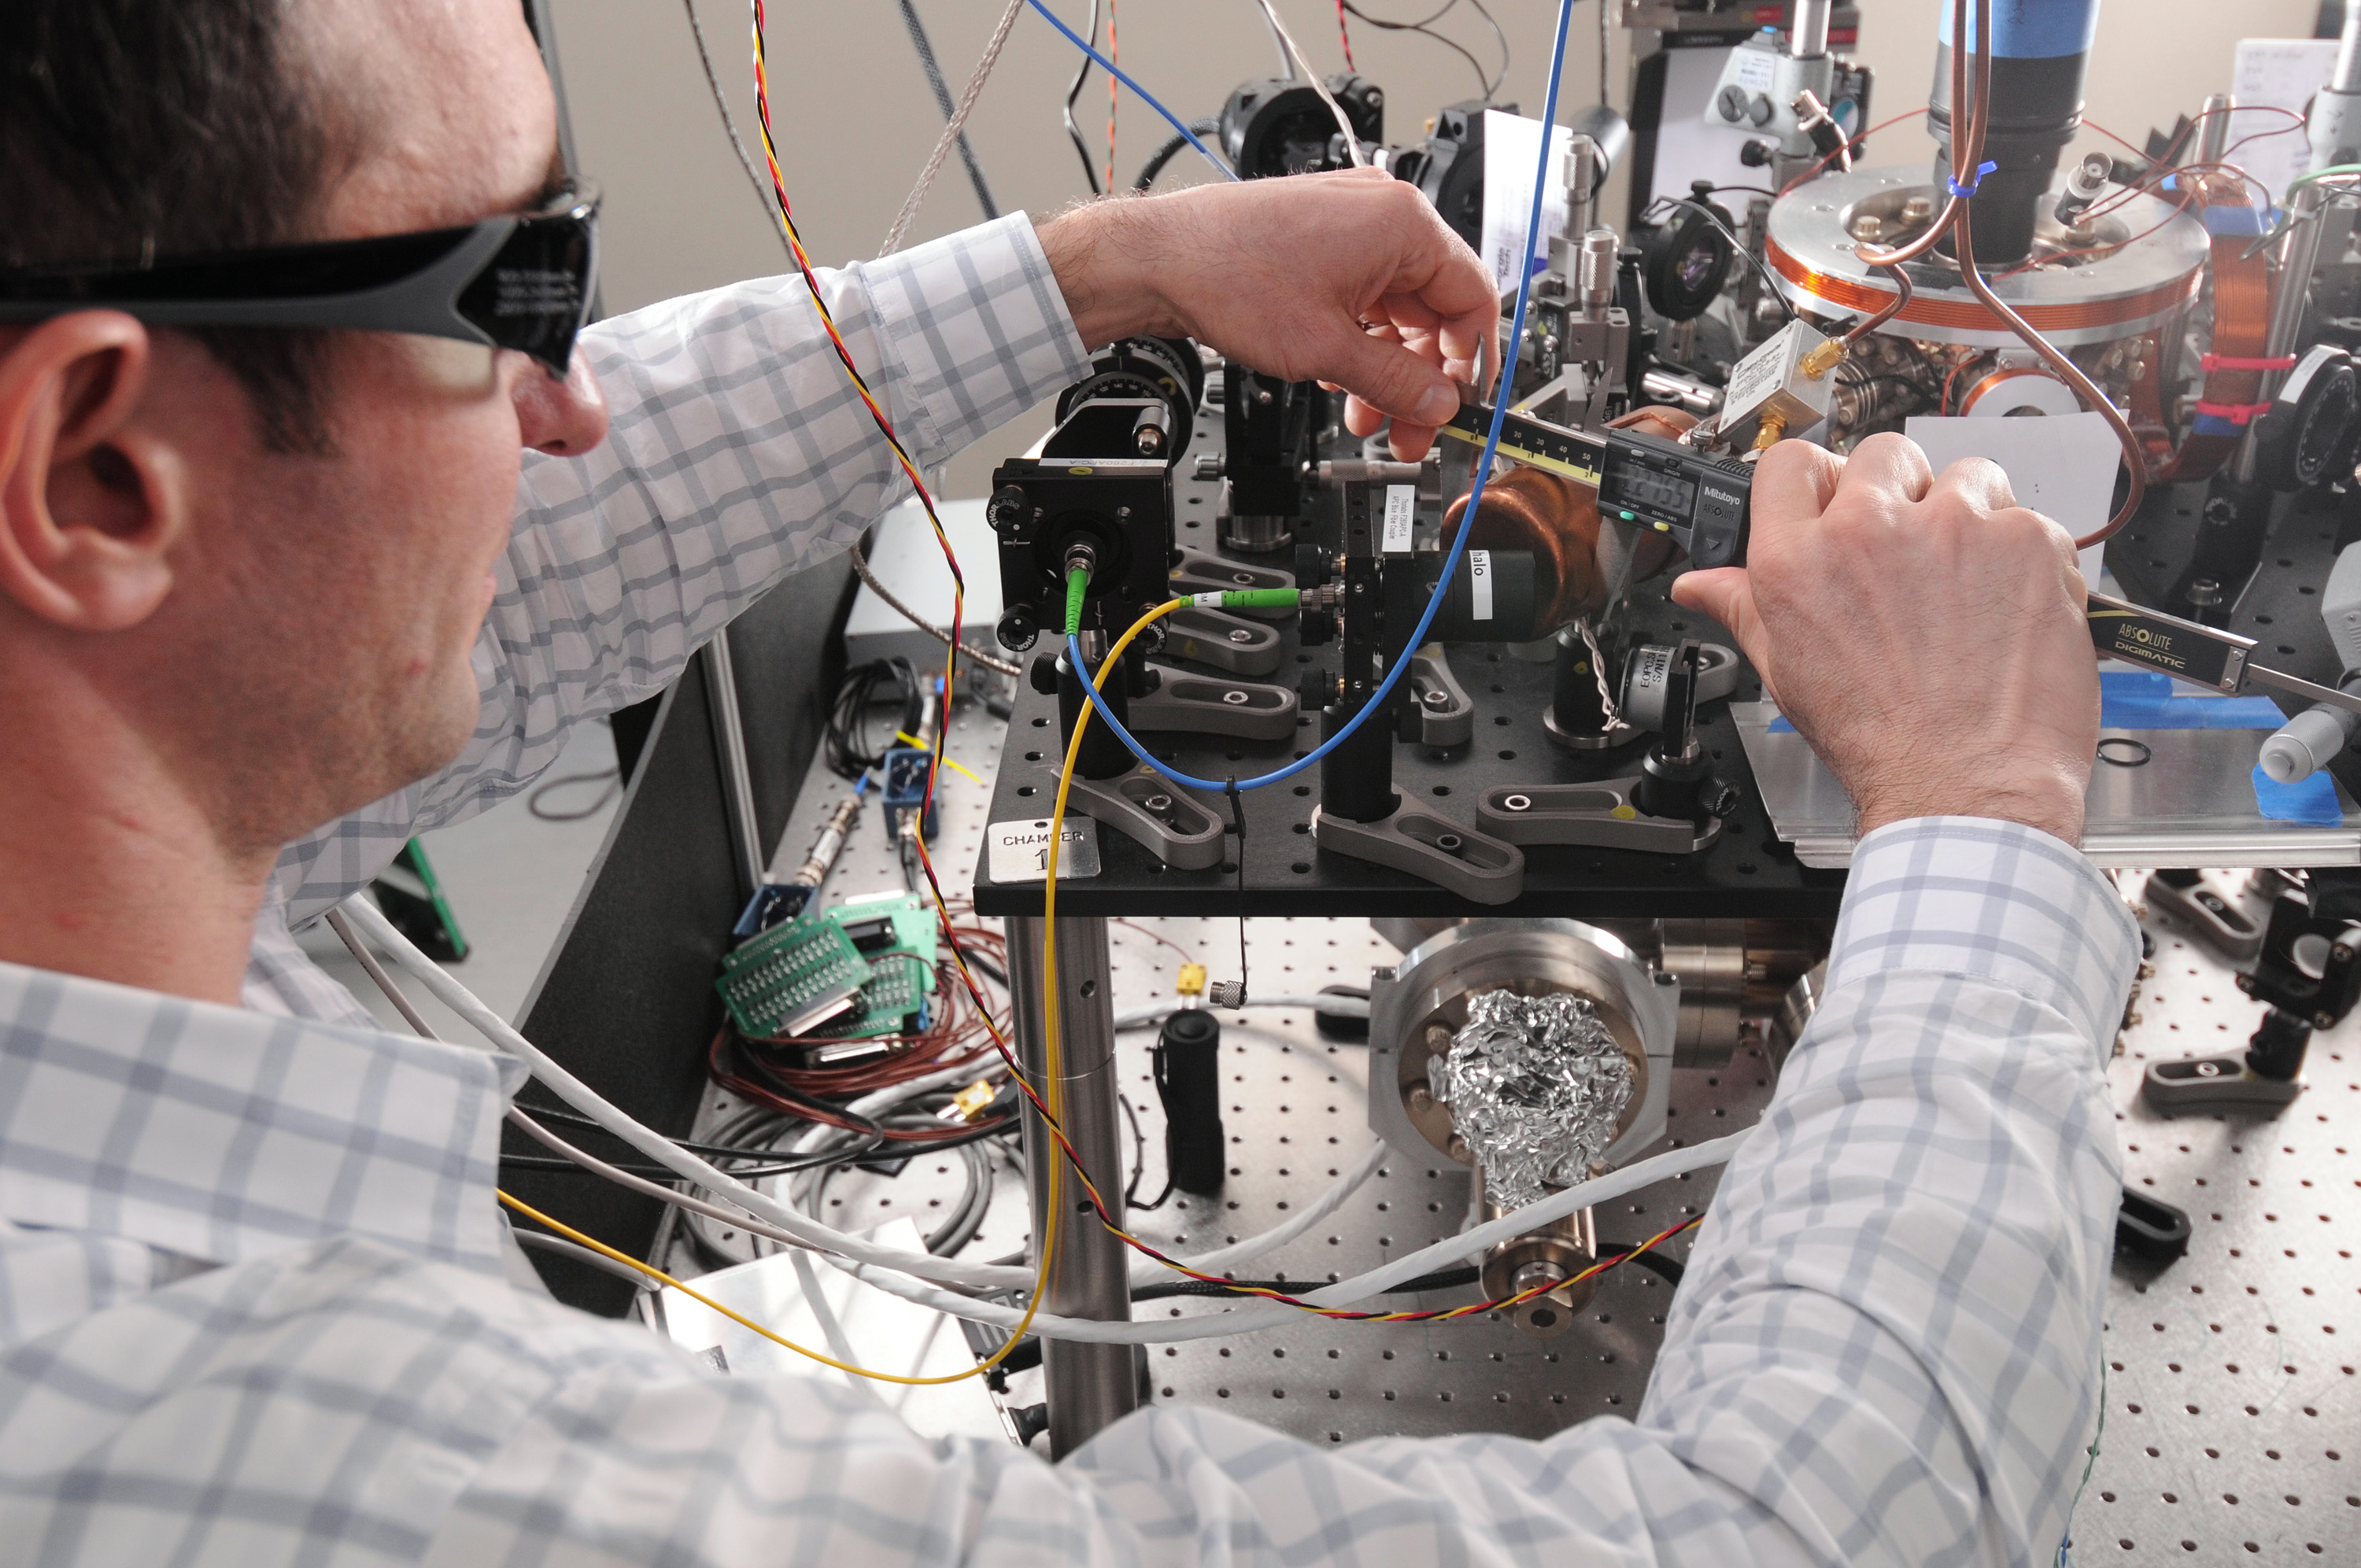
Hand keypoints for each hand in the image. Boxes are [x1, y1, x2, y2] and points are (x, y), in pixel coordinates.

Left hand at [1035, 167, 1496, 459]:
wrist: (1159, 260)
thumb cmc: (1228, 276)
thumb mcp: (1327, 348)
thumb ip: (1396, 381)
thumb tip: (1439, 402)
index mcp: (1402, 223)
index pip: (1472, 298)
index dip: (1471, 362)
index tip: (1460, 405)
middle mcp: (1382, 214)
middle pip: (1434, 309)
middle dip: (1422, 376)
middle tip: (1410, 427)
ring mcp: (1350, 224)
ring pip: (1397, 310)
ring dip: (1388, 367)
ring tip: (1366, 414)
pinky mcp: (1322, 240)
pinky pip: (1365, 298)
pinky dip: (1361, 342)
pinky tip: (1341, 378)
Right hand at [1670, 433, 2096, 844]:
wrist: (1970, 786)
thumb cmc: (1882, 741)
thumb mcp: (1787, 673)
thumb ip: (1743, 609)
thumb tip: (1701, 584)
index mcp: (1798, 560)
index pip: (1791, 463)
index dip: (1815, 482)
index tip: (1834, 502)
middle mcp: (1871, 529)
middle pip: (1880, 454)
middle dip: (1895, 494)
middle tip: (1908, 556)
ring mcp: (1955, 527)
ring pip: (1963, 478)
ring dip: (1964, 518)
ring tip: (1964, 585)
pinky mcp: (2026, 539)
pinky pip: (2025, 518)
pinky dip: (2021, 555)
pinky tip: (2004, 606)